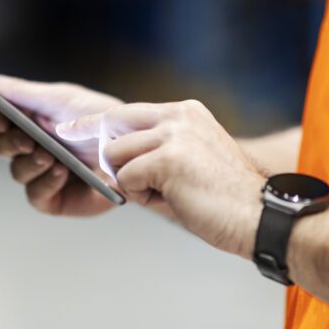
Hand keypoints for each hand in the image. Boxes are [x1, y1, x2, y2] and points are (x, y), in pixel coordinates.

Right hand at [0, 65, 121, 216]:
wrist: (133, 147)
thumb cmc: (98, 119)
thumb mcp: (60, 99)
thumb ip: (20, 90)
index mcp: (24, 117)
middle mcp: (27, 145)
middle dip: (11, 141)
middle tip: (28, 138)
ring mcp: (38, 172)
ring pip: (16, 171)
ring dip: (31, 162)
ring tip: (51, 155)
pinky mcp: (52, 197)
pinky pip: (35, 194)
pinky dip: (46, 182)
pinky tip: (62, 172)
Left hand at [56, 100, 265, 258]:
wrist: (258, 216)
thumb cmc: (224, 198)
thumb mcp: (189, 159)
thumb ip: (155, 150)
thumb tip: (111, 158)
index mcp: (186, 112)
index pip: (128, 111)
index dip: (97, 123)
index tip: (69, 128)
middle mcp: (179, 115)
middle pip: (114, 127)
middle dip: (107, 155)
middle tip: (116, 173)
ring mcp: (173, 135)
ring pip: (117, 156)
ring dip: (134, 183)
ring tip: (170, 193)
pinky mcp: (166, 159)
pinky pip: (126, 179)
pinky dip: (143, 197)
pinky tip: (174, 200)